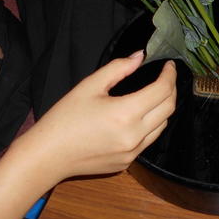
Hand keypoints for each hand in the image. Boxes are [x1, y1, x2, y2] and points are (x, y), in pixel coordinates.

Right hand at [17, 54, 176, 183]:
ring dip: (163, 108)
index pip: (162, 90)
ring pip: (162, 126)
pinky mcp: (128, 162)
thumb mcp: (89, 86)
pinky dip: (150, 125)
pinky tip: (139, 116)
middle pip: (169, 108)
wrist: (47, 155)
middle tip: (165, 77)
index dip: (169, 75)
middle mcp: (134, 135)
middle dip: (171, 89)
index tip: (169, 65)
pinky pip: (148, 140)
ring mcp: (133, 152)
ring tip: (154, 94)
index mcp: (125, 114)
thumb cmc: (64, 119)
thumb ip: (118, 68)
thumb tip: (140, 56)